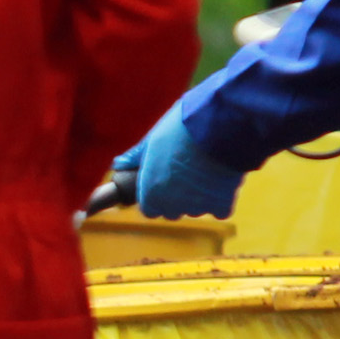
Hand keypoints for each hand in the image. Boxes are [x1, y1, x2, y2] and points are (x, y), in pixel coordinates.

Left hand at [122, 110, 243, 221]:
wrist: (217, 126)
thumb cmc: (180, 129)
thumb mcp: (152, 139)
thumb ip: (135, 157)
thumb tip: (118, 165)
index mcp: (150, 192)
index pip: (149, 210)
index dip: (155, 198)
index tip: (162, 184)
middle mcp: (171, 205)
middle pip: (172, 211)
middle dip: (176, 198)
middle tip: (185, 174)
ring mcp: (196, 207)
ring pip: (195, 209)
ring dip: (198, 197)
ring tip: (204, 170)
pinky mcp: (220, 205)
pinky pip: (219, 210)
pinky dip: (220, 199)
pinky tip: (220, 180)